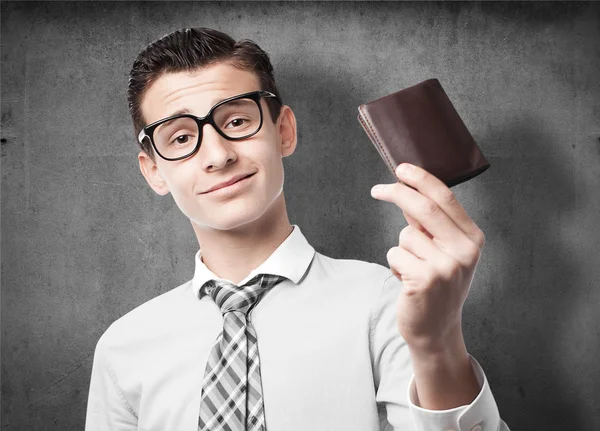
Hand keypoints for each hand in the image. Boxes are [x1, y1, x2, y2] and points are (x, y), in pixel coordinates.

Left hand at [370, 163, 484, 354]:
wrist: (437, 329)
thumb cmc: (438, 286)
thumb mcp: (443, 252)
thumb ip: (430, 225)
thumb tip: (406, 191)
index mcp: (472, 239)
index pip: (446, 198)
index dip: (421, 180)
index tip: (401, 168)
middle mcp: (464, 251)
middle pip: (424, 209)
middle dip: (397, 193)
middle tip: (377, 190)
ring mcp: (446, 267)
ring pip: (405, 235)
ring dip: (400, 250)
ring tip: (413, 270)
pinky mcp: (425, 280)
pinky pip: (395, 255)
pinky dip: (395, 266)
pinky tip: (408, 282)